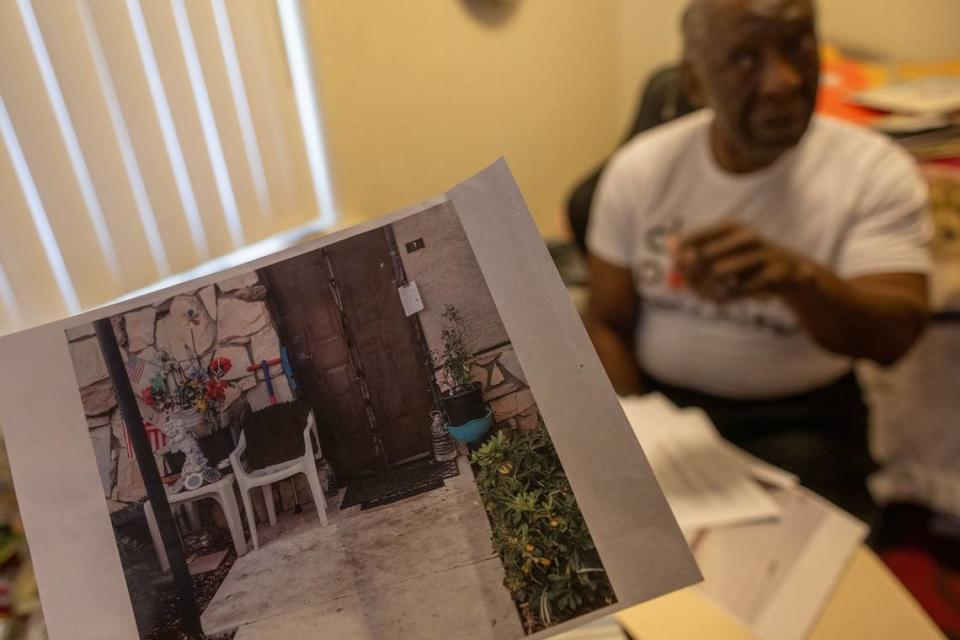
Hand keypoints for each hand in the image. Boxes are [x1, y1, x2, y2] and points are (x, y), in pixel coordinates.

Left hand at [670, 222, 809, 302]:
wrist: (789, 274)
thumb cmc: (745, 264)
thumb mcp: (720, 254)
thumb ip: (694, 250)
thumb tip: (668, 243)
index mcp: (732, 227)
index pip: (698, 237)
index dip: (683, 255)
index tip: (675, 268)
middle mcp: (747, 236)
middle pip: (706, 255)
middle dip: (694, 275)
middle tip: (691, 289)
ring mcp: (762, 253)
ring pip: (720, 272)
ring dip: (709, 288)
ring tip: (709, 296)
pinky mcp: (773, 274)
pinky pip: (740, 289)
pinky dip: (727, 297)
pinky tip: (723, 300)